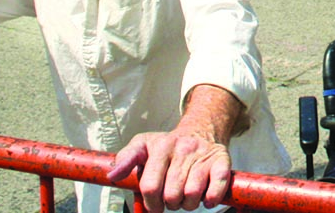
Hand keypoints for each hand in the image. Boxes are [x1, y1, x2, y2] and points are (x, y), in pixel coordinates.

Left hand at [108, 129, 232, 211]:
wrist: (200, 130)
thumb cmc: (168, 145)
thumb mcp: (143, 145)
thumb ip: (126, 159)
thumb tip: (113, 176)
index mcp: (161, 147)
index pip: (151, 186)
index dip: (151, 204)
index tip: (154, 205)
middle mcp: (183, 149)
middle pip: (172, 195)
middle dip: (170, 204)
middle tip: (172, 197)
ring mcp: (203, 154)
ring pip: (192, 195)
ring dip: (189, 204)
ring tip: (187, 195)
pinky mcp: (221, 160)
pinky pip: (217, 187)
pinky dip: (211, 199)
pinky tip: (205, 197)